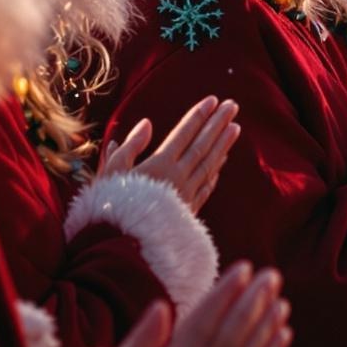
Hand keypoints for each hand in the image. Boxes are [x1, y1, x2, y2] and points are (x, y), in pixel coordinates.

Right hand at [99, 97, 239, 213]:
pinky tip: (221, 165)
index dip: (199, 116)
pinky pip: (206, 188)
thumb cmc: (110, 207)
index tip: (213, 100)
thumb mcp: (112, 172)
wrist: (124, 246)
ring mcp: (186, 195)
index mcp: (160, 164)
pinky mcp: (188, 212)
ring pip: (209, 165)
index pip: (185, 134)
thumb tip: (146, 124)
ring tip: (236, 128)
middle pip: (203, 145)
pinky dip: (214, 173)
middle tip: (232, 105)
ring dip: (223, 145)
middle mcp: (178, 177)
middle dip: (218, 124)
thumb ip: (130, 147)